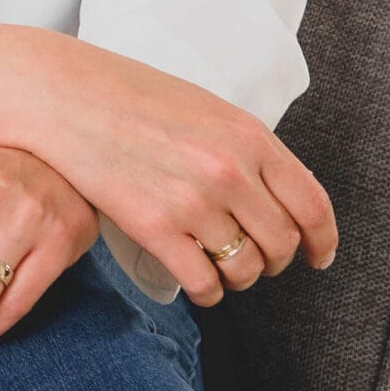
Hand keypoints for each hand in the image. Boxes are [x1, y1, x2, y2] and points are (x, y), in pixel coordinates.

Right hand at [33, 41, 338, 308]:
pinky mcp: (155, 229)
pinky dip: (208, 293)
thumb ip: (244, 149)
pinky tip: (199, 285)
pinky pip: (204, 283)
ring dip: (238, 278)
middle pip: (281, 243)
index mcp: (248, 136)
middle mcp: (229, 171)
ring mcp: (193, 202)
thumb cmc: (131, 97)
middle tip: (257, 261)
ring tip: (222, 269)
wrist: (67, 97)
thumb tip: (275, 194)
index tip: (319, 256)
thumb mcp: (206, 109)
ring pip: (244, 268)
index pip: (311, 204)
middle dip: (275, 261)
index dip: (322, 240)